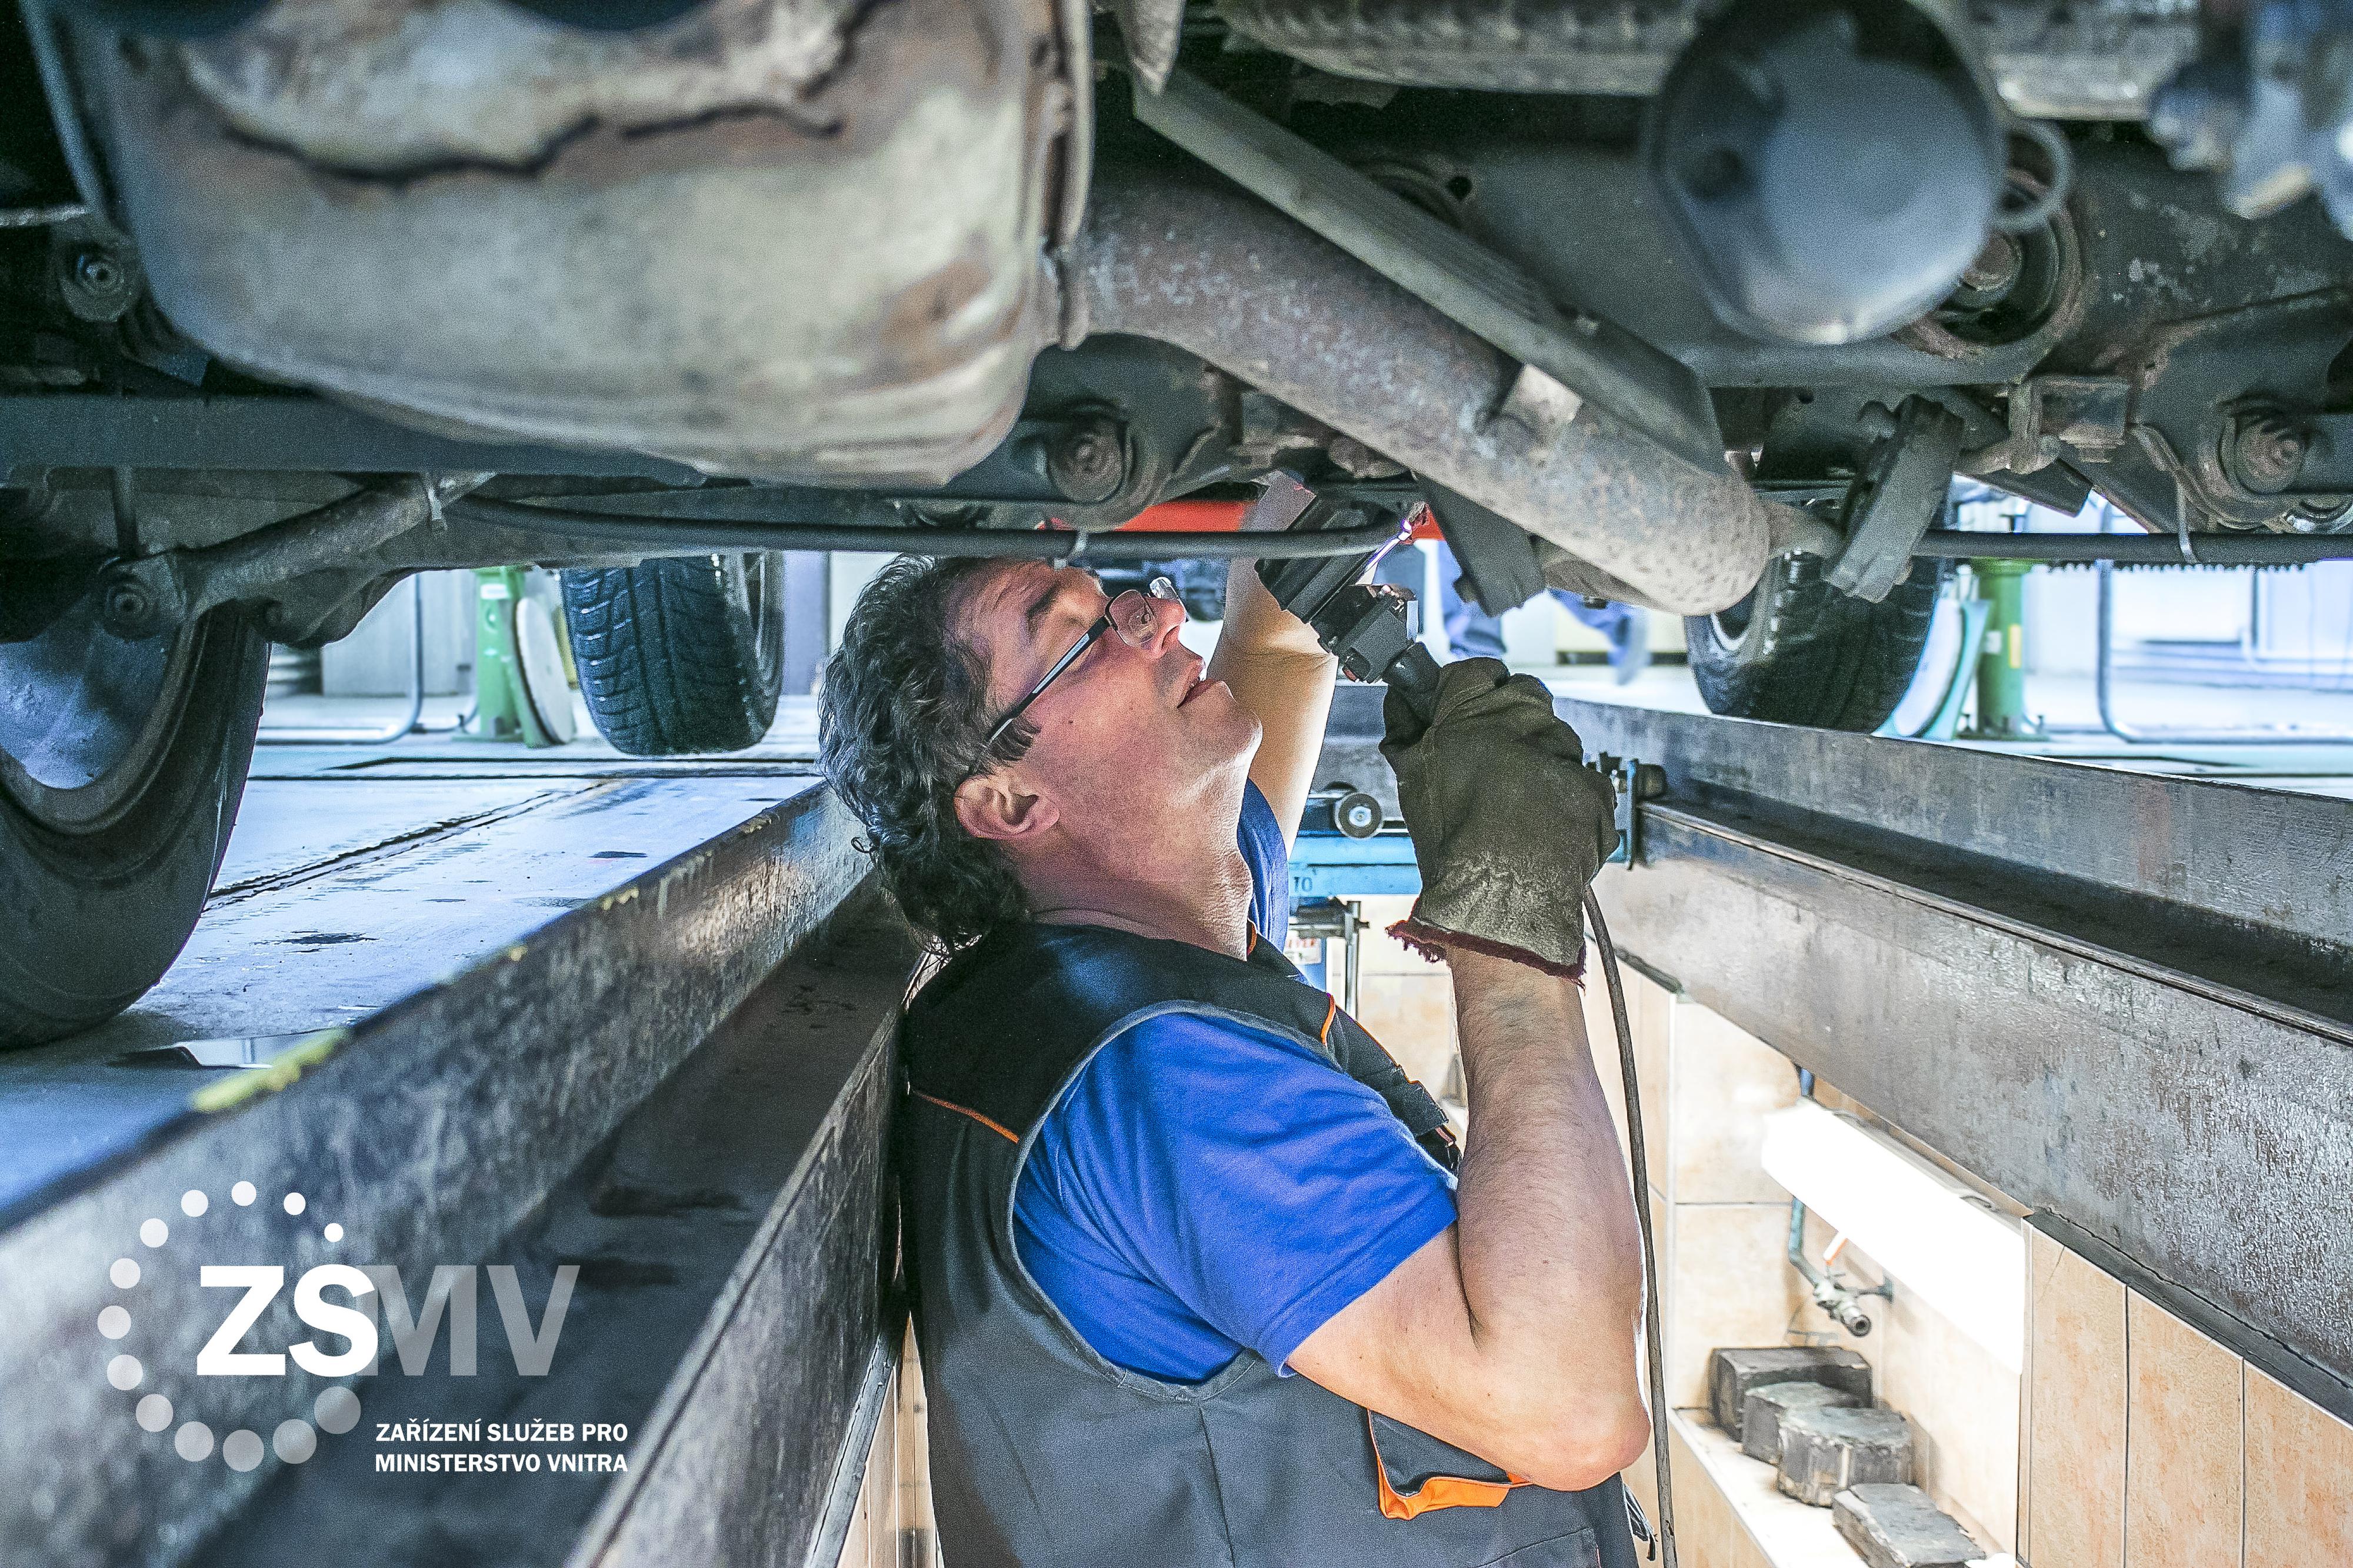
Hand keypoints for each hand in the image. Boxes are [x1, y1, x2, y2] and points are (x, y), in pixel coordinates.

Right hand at [1379, 658, 1617, 976]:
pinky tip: (1543, 820)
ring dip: (1539, 757)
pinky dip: (1566, 794)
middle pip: (1522, 695)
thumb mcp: (1413, 780)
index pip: (1476, 671)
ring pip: (1554, 736)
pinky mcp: (1592, 784)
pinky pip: (1580, 777)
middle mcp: (1520, 723)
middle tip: (1494, 753)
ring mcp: (1561, 752)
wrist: (1501, 896)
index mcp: (1469, 715)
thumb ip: (1408, 732)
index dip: (1472, 686)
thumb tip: (1404, 705)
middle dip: (1510, 717)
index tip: (1467, 700)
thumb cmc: (1453, 844)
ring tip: (1518, 800)